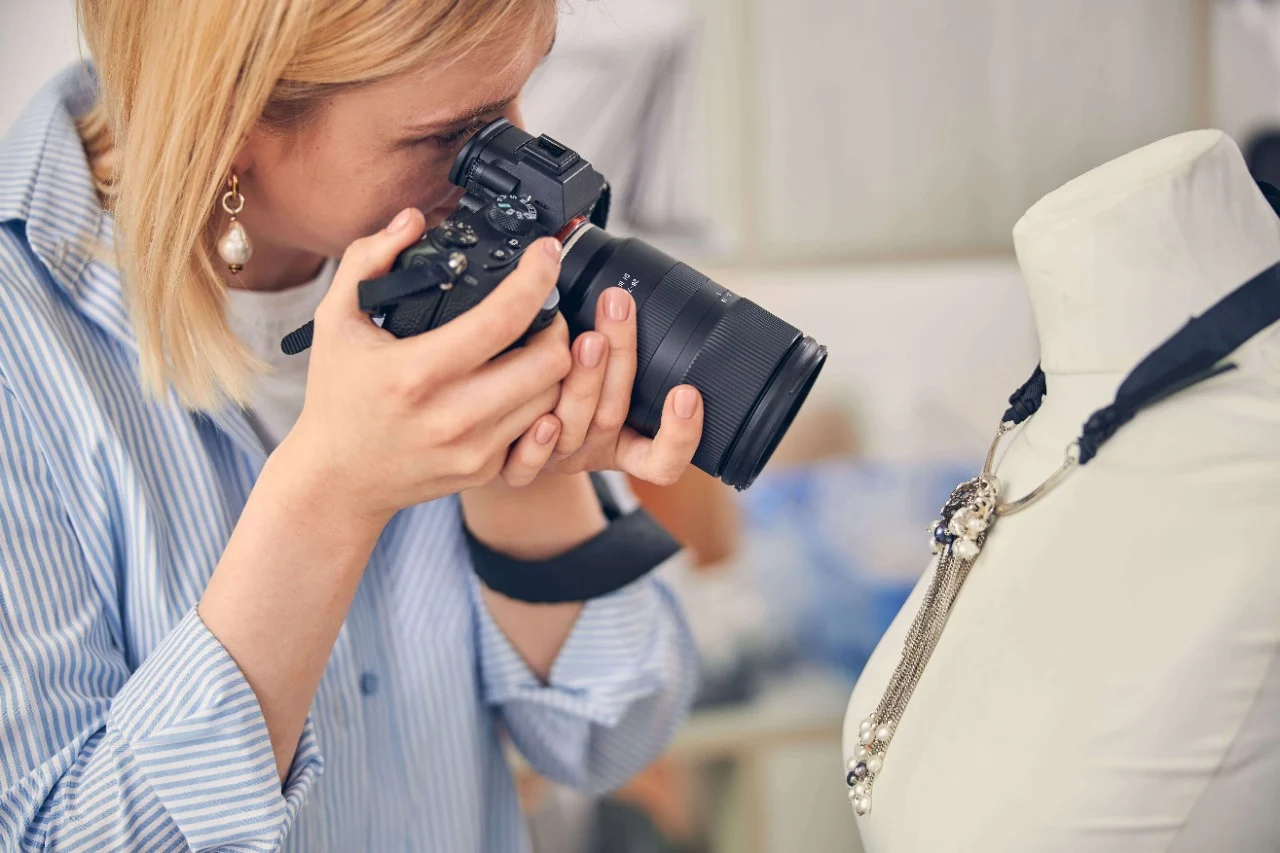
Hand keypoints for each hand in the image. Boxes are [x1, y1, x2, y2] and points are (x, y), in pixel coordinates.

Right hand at [279, 208, 571, 525]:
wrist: (337, 479)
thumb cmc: (338, 396)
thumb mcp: (334, 321)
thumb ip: (368, 260)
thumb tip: (412, 220)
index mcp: (417, 372)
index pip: (504, 318)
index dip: (536, 276)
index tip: (546, 252)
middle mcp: (452, 415)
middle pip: (550, 361)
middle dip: (557, 324)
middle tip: (546, 308)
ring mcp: (474, 448)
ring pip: (553, 396)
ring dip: (555, 364)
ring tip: (536, 342)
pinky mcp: (486, 469)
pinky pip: (539, 429)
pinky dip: (541, 400)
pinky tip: (524, 381)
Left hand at [495, 286, 703, 488]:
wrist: (517, 444)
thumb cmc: (569, 400)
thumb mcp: (609, 384)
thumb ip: (613, 350)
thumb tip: (622, 288)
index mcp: (627, 443)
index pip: (664, 458)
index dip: (681, 434)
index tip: (687, 393)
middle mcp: (596, 450)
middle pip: (614, 415)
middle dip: (621, 357)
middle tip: (619, 308)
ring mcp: (559, 458)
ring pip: (575, 428)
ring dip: (584, 381)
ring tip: (586, 339)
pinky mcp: (520, 467)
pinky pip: (526, 465)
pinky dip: (537, 442)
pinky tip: (541, 416)